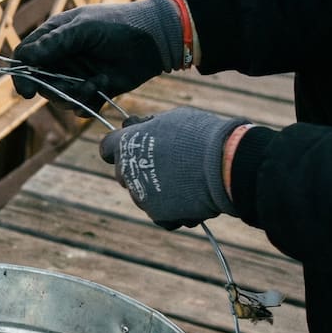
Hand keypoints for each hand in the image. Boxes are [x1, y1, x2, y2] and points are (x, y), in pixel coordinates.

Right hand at [12, 0, 183, 112]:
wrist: (155, 39)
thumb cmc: (118, 24)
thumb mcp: (84, 28)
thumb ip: (55, 43)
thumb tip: (25, 58)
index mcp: (53, 37)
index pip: (25, 57)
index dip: (22, 74)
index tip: (27, 91)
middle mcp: (60, 58)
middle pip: (39, 82)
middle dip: (54, 88)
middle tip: (73, 86)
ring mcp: (74, 76)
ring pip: (58, 98)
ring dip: (73, 96)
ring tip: (95, 85)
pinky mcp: (91, 91)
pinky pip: (78, 107)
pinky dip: (86, 104)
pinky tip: (102, 87)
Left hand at [99, 107, 249, 229]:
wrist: (225, 164)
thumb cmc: (201, 135)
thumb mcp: (172, 117)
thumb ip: (149, 124)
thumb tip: (135, 124)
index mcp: (125, 144)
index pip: (107, 147)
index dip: (119, 146)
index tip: (131, 145)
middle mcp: (126, 171)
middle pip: (124, 172)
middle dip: (141, 167)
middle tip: (170, 162)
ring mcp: (140, 195)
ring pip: (143, 194)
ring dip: (159, 189)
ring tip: (188, 181)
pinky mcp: (157, 214)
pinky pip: (160, 215)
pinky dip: (174, 211)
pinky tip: (191, 201)